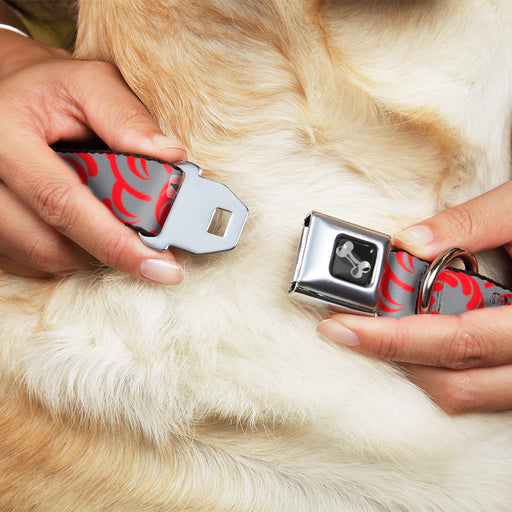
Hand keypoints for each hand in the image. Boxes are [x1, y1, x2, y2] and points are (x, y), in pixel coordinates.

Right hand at [0, 30, 185, 282]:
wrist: (8, 97)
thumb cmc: (51, 90)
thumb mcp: (90, 84)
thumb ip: (128, 117)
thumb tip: (171, 156)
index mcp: (4, 136)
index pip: (62, 203)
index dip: (115, 242)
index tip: (161, 266)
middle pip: (50, 245)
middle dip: (109, 251)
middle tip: (150, 248)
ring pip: (43, 258)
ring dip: (90, 251)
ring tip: (114, 224)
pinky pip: (32, 260)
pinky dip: (69, 251)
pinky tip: (85, 227)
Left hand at [318, 181, 511, 413]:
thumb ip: (471, 223)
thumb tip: (410, 242)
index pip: (456, 340)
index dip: (392, 338)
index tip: (341, 326)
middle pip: (455, 382)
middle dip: (393, 356)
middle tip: (349, 327)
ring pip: (468, 394)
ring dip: (417, 366)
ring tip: (382, 330)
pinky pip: (481, 389)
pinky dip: (443, 368)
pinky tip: (422, 336)